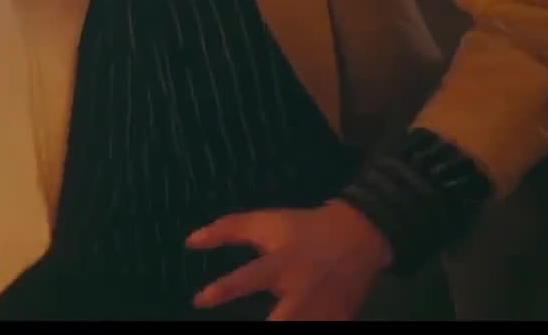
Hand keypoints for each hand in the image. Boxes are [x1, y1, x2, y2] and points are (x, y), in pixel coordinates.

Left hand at [187, 199, 393, 320]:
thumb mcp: (265, 223)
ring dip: (284, 327)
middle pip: (282, 320)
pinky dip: (309, 328)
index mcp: (281, 264)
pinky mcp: (339, 319)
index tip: (198, 301)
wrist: (358, 235)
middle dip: (269, 326)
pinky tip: (299, 324)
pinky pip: (322, 329)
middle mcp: (301, 291)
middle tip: (235, 332)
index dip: (222, 291)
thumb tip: (190, 242)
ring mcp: (323, 309)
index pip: (247, 279)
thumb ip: (227, 230)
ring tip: (266, 326)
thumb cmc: (302, 229)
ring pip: (301, 327)